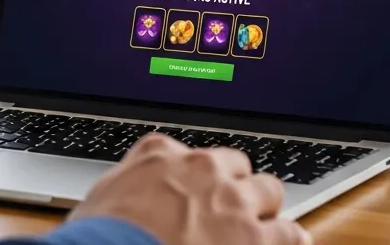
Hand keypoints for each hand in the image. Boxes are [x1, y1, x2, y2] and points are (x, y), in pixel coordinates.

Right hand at [71, 134, 310, 244]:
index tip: (199, 190)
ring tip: (261, 228)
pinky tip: (286, 243)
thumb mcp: (101, 197)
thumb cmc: (99, 236)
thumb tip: (127, 195)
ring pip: (269, 193)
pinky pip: (291, 232)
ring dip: (264, 211)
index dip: (200, 177)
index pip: (193, 154)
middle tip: (230, 212)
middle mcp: (202, 170)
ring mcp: (232, 202)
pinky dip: (289, 238)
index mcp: (161, 154)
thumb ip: (128, 185)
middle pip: (238, 167)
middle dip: (237, 188)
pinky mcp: (255, 237)